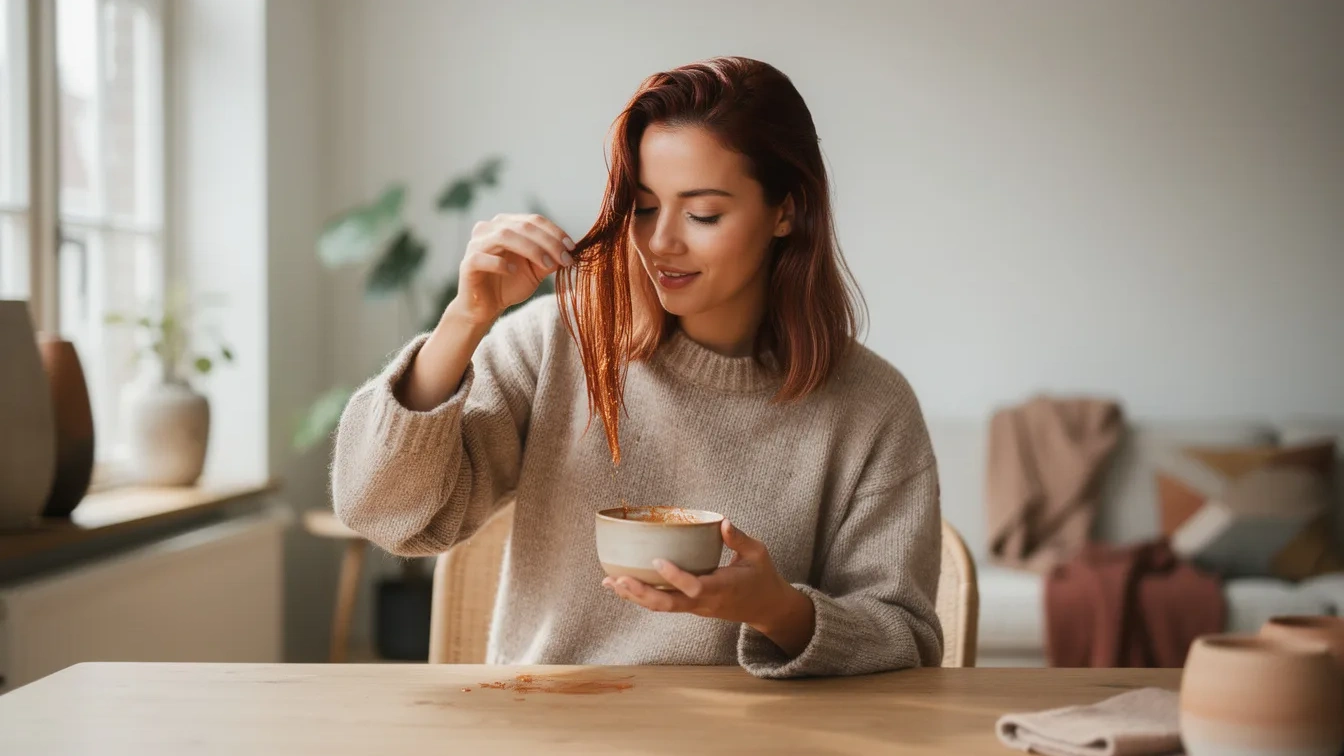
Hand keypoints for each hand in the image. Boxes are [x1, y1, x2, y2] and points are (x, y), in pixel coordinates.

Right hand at [450, 213, 575, 325]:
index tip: (572, 248)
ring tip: (547, 265)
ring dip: (531, 249)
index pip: (534, 220)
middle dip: (548, 242)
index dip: (555, 232)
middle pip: (523, 226)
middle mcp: (489, 228)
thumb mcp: (537, 270)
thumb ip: (551, 258)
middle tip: (565, 259)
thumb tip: (571, 250)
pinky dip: (501, 263)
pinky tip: (513, 271)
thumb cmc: (511, 284)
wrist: (486, 307)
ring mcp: (476, 244)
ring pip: (504, 236)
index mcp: (506, 224)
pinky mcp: (467, 263)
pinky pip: (484, 257)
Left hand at [602, 519, 804, 632]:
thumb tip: (722, 521)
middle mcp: (706, 602)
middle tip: (619, 579)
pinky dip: (641, 597)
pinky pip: (664, 604)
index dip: (675, 576)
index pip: (695, 587)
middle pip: (669, 604)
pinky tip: (622, 586)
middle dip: (642, 593)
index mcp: (723, 588)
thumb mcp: (758, 554)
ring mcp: (697, 608)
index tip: (657, 560)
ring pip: (662, 608)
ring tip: (609, 582)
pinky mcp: (691, 607)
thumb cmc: (762, 577)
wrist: (766, 608)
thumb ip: (739, 539)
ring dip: (635, 597)